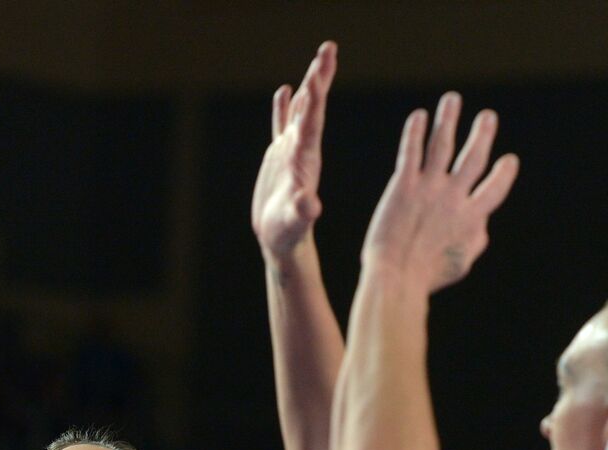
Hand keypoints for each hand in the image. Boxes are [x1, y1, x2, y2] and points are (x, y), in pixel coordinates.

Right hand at [251, 41, 335, 259]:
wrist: (282, 242)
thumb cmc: (289, 235)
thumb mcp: (296, 223)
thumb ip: (303, 211)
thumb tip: (310, 205)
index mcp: (307, 160)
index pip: (313, 121)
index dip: (316, 96)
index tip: (321, 70)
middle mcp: (303, 150)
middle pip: (312, 108)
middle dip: (319, 78)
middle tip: (328, 49)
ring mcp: (291, 152)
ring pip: (300, 112)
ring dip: (308, 87)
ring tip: (316, 61)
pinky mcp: (279, 158)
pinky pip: (281, 126)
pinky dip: (282, 108)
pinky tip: (284, 90)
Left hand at [360, 93, 519, 293]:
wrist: (396, 277)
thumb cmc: (426, 277)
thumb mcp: (461, 263)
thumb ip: (475, 240)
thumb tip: (482, 226)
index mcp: (472, 217)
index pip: (495, 188)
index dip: (503, 173)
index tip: (509, 160)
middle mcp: (454, 197)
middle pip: (473, 158)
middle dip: (482, 135)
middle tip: (488, 116)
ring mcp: (429, 188)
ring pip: (442, 145)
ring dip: (449, 120)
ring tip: (451, 100)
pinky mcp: (404, 186)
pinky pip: (411, 152)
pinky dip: (416, 132)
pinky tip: (418, 116)